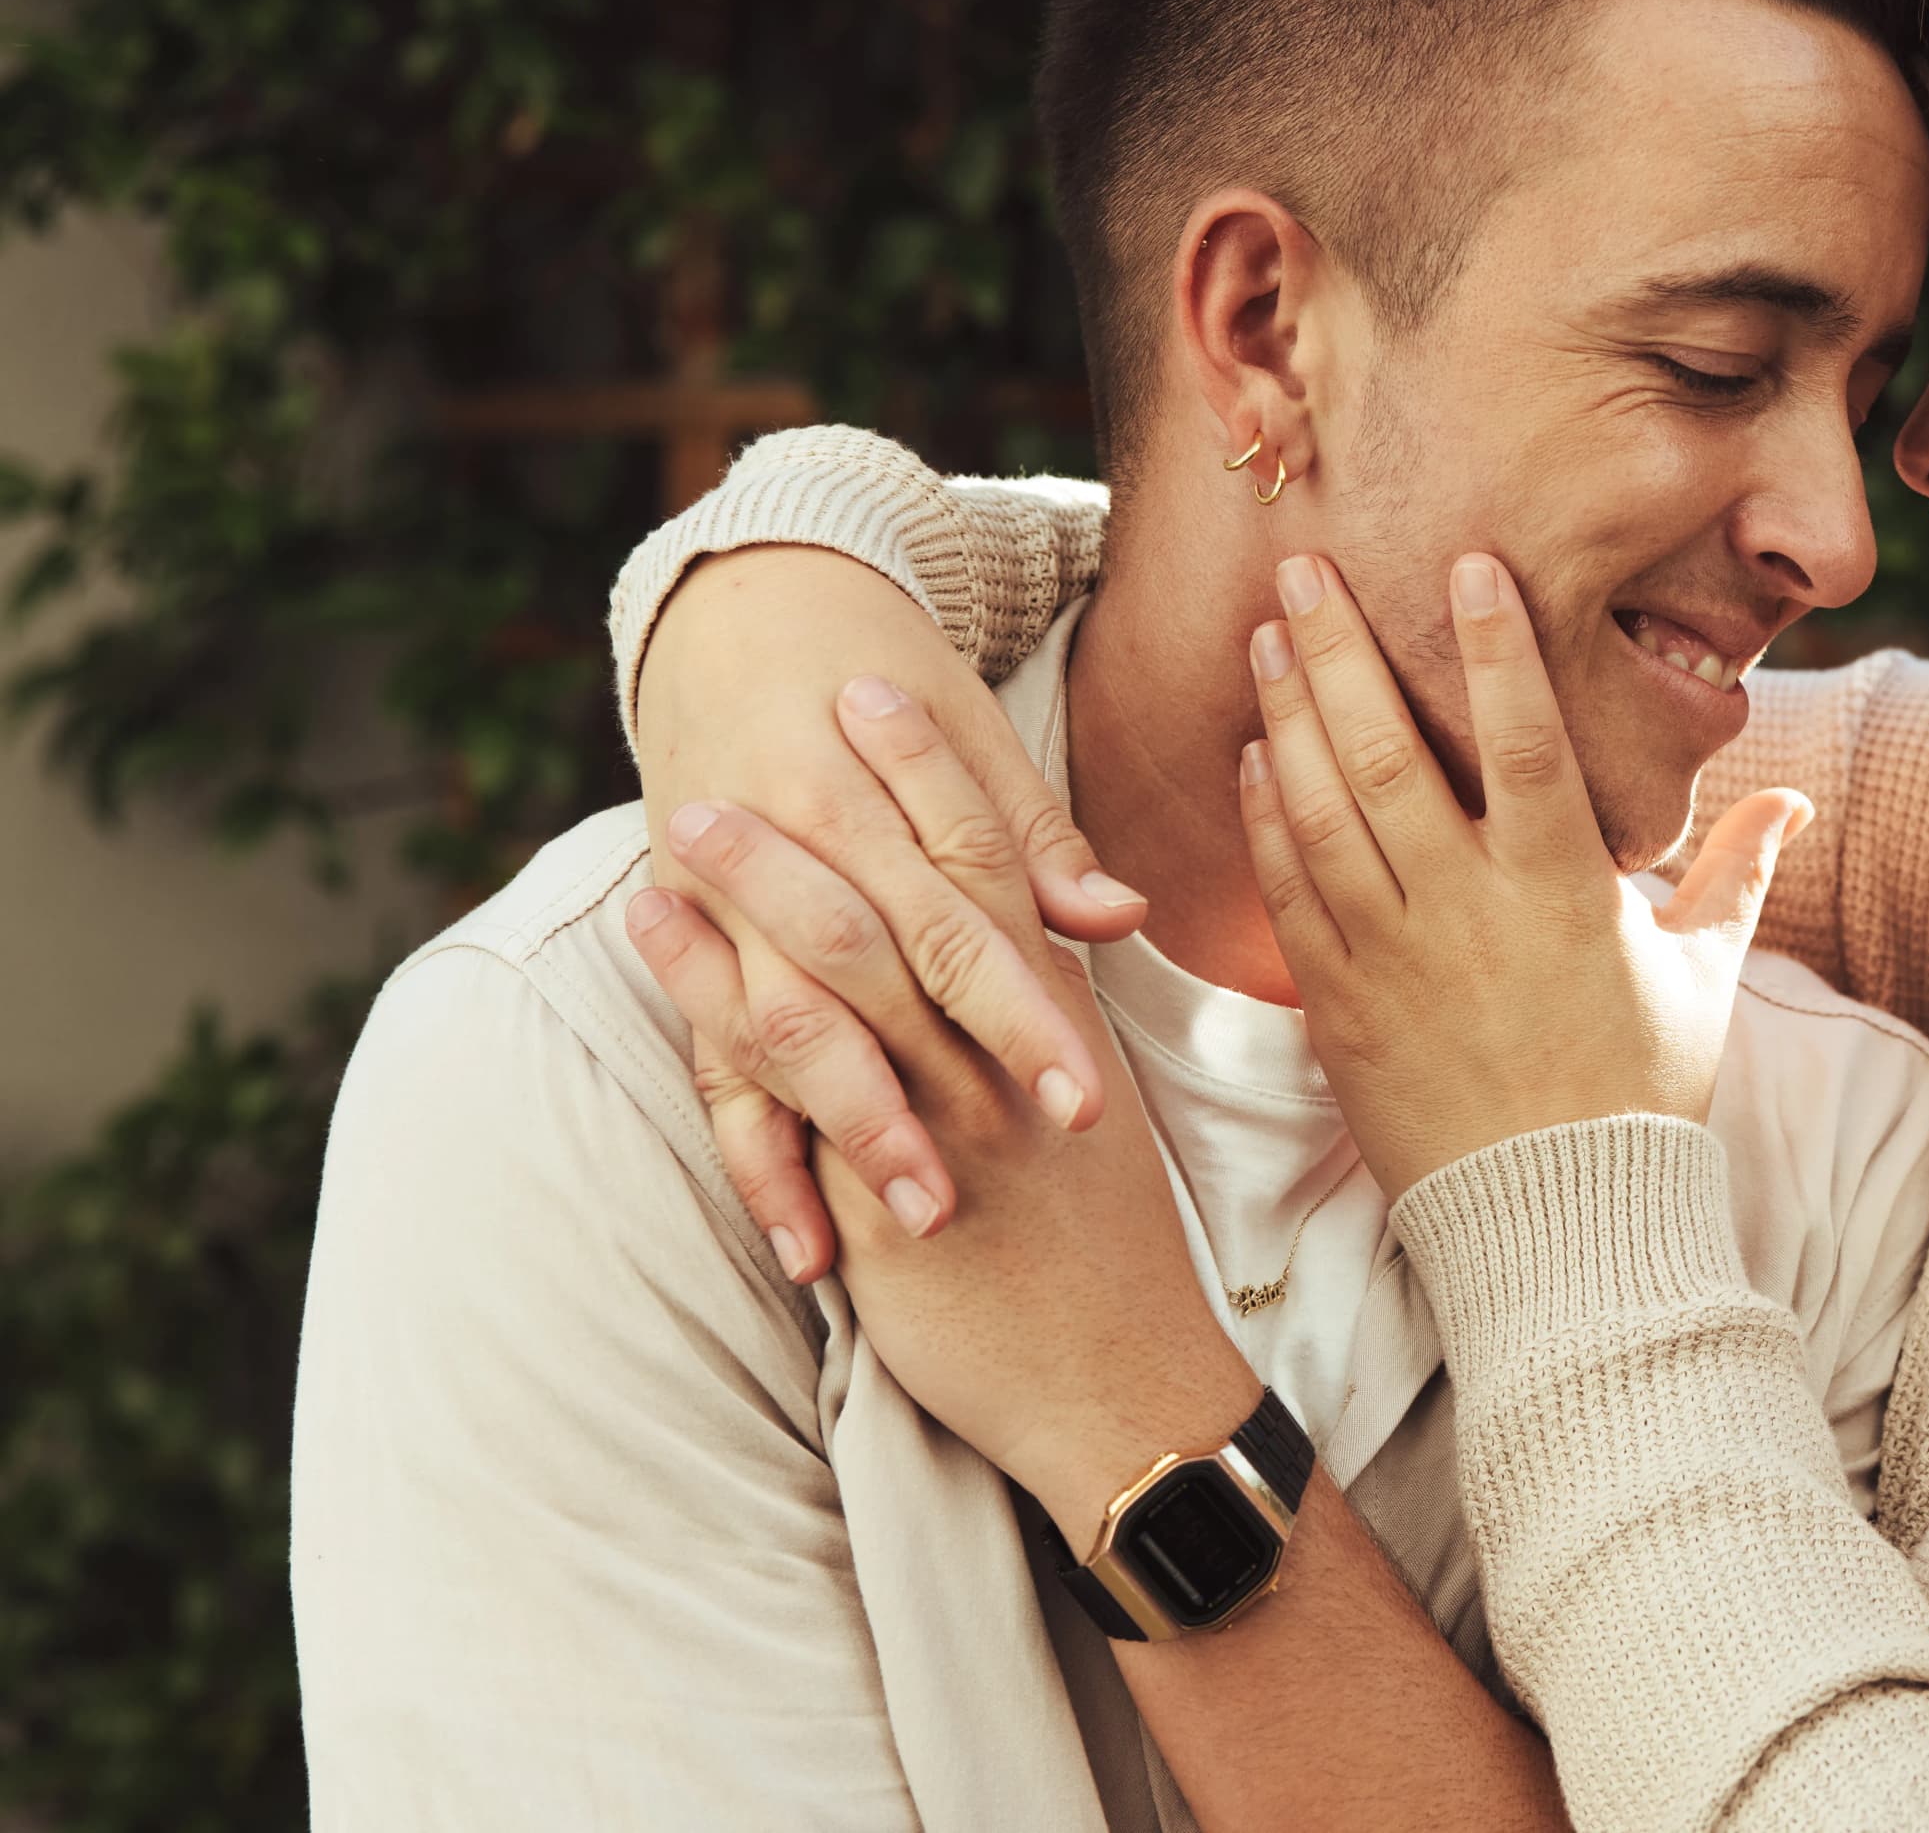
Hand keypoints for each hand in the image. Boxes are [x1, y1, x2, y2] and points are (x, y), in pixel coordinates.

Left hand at [626, 692, 1258, 1531]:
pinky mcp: (881, 1192)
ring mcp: (940, 1119)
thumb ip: (1053, 1020)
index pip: (996, 864)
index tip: (885, 691)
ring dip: (756, 881)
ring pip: (837, 966)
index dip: (938, 773)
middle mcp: (998, 1055)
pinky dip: (713, 991)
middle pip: (907, 890)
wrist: (1124, 1385)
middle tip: (772, 708)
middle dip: (837, 796)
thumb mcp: (1088, 1118)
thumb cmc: (1102, 1258)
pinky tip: (656, 937)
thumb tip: (1068, 929)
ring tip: (689, 808)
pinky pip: (782, 1075)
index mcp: (1054, 1023)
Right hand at [634, 545, 1148, 1279]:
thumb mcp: (968, 732)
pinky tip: (803, 1251)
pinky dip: (757, 1162)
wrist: (743, 610)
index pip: (962, 926)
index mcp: (869, 799)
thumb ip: (1033, 841)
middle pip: (870, 988)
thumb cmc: (885, 680)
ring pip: (782, 1033)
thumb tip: (1119, 922)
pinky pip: (712, 1071)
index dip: (1022, 1015)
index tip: (1085, 1101)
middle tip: (997, 1190)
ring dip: (847, 1132)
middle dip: (929, 1095)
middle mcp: (791, 854)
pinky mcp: (690, 950)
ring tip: (918, 1221)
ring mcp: (726, 907)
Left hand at [1233, 551, 1806, 1204]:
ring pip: (1323, 811)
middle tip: (1303, 570)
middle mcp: (1468, 909)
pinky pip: (1289, 895)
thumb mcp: (1705, 976)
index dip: (1495, 645)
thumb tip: (1793, 799)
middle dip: (1342, 651)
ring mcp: (1394, 957)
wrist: (1559, 1228)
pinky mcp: (1340, 1009)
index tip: (1464, 562)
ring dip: (1290, 715)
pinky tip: (1256, 758)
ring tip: (1264, 638)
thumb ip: (1737, 871)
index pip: (1526, 737)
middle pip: (1390, 753)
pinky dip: (1267, 820)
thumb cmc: (1640, 1096)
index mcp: (1562, 889)